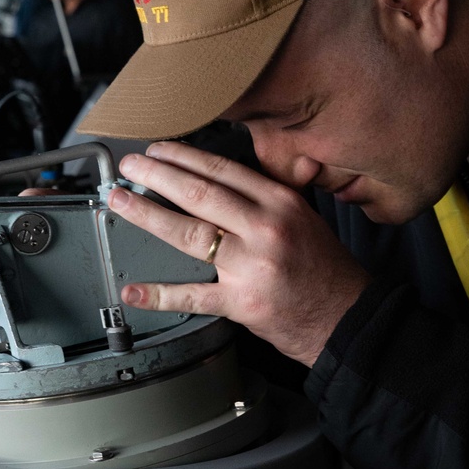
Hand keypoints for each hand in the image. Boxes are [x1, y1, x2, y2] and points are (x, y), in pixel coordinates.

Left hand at [108, 141, 369, 367]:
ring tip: (121, 201)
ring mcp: (251, 266)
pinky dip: (160, 294)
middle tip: (129, 166)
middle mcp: (265, 228)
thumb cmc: (325, 270)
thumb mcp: (308, 217)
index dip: (184, 157)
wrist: (347, 319)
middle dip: (157, 175)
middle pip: (199, 194)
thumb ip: (276, 193)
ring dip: (147, 215)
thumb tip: (246, 171)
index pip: (223, 170)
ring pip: (189, 234)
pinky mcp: (242, 302)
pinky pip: (194, 295)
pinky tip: (134, 289)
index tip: (158, 149)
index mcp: (280, 202)